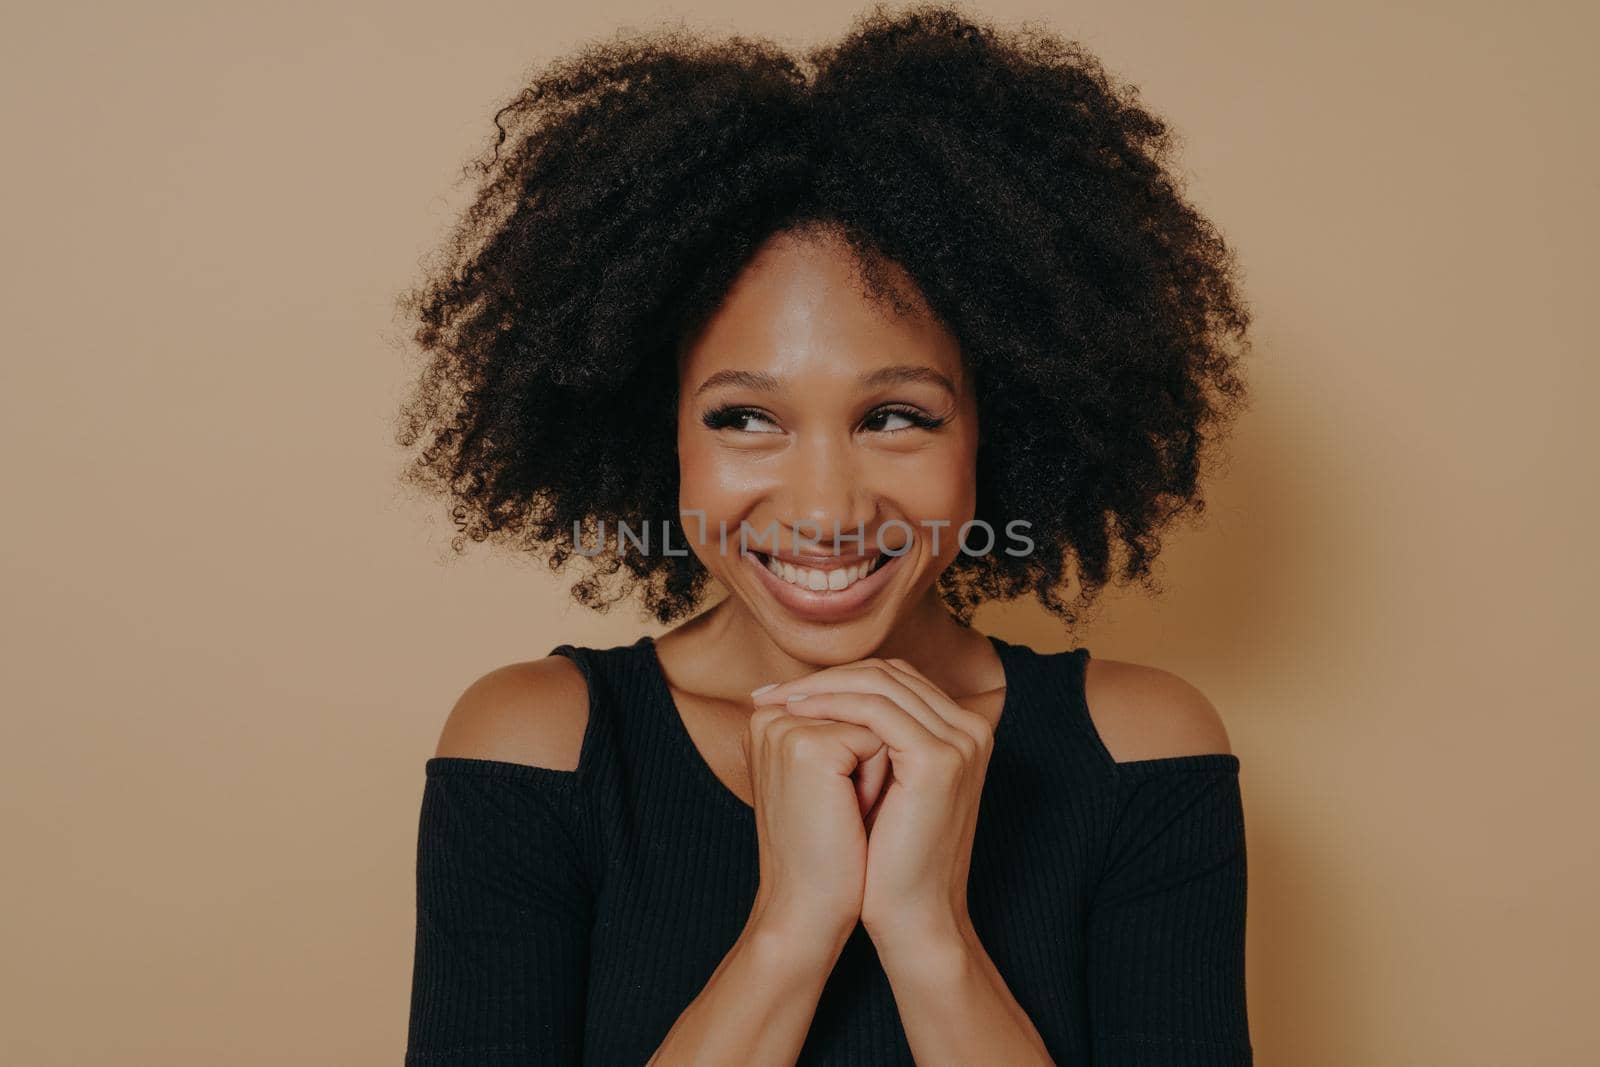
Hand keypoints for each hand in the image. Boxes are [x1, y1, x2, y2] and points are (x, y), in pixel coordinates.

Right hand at [742, 700, 886, 950]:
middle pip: (864, 704)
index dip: (864, 750)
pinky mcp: (809, 746)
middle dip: (871, 755)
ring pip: (875, 719)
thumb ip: (841, 728)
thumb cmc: (828, 849)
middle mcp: (770, 715)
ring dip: (877, 767)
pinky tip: (849, 815)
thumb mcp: (831, 777)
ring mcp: (786, 727)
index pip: (850, 700)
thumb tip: (889, 692)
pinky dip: (879, 779)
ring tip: (843, 811)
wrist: (809, 908)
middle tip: (839, 809)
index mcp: (769, 719)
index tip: (833, 800)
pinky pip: (878, 739)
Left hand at [752, 658, 995, 948]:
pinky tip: (796, 714)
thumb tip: (808, 698)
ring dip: (822, 687)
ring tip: (778, 702)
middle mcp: (970, 728)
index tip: (783, 693)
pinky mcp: (939, 759)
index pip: (893, 678)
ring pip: (880, 684)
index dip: (837, 678)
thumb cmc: (886, 858)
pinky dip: (832, 704)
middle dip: (824, 677)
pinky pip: (876, 711)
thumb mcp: (878, 785)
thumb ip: (865, 739)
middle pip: (888, 673)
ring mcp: (960, 741)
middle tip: (772, 693)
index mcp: (959, 731)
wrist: (911, 915)